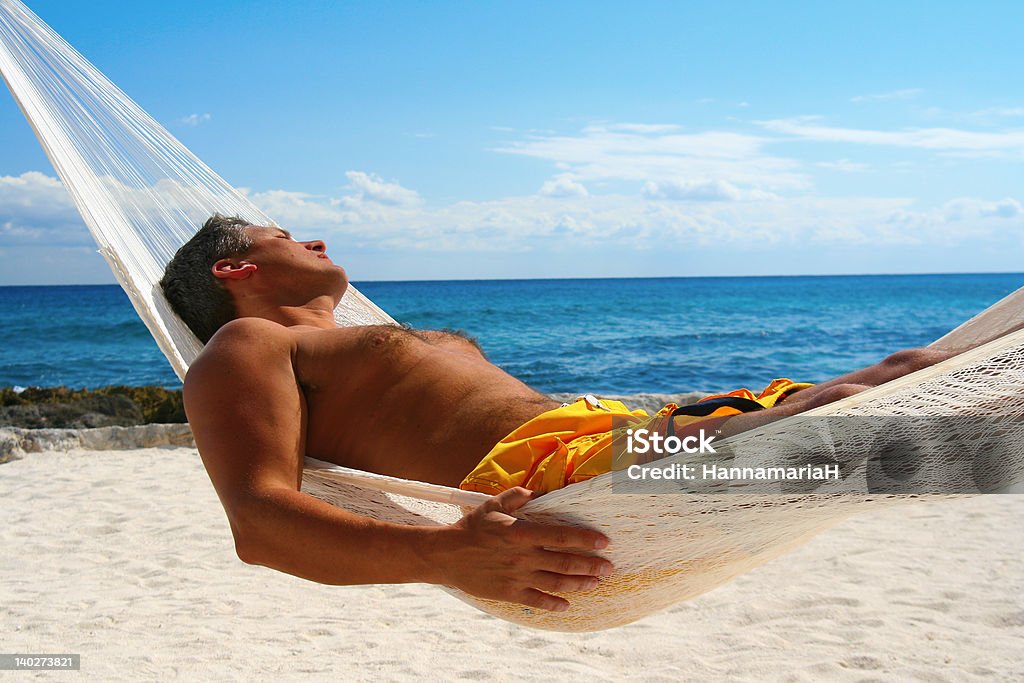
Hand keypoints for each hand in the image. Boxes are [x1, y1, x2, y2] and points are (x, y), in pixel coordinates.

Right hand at [432, 487, 612, 611]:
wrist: (445, 555)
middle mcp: (523, 557)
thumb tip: (541, 492)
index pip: (561, 536)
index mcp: (521, 533)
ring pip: (557, 583)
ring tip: (596, 582)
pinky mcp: (509, 592)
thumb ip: (519, 497)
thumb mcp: (494, 505)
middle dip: (591, 565)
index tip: (604, 542)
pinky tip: (567, 605)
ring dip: (580, 583)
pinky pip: (537, 601)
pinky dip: (554, 604)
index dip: (585, 539)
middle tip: (609, 567)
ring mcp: (517, 577)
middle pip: (565, 563)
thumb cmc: (472, 527)